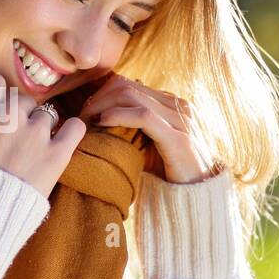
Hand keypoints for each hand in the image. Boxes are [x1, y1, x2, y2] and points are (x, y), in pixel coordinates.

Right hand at [0, 72, 87, 198]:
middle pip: (22, 99)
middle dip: (18, 115)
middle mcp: (9, 115)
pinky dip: (71, 131)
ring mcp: (35, 134)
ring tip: (32, 149)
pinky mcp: (56, 155)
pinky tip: (64, 138)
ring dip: (40, 128)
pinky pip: (74, 128)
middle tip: (12, 136)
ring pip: (47, 114)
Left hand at [78, 73, 220, 184]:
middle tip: (81, 119)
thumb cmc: (168, 171)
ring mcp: (180, 118)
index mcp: (170, 103)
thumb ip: (129, 128)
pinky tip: (103, 123)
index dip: (101, 95)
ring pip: (131, 95)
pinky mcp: (178, 137)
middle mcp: (177, 105)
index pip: (127, 84)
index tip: (84, 112)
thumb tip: (97, 118)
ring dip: (102, 107)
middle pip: (126, 86)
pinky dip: (118, 116)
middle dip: (97, 100)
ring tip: (88, 123)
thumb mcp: (146, 143)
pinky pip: (143, 116)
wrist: (197, 194)